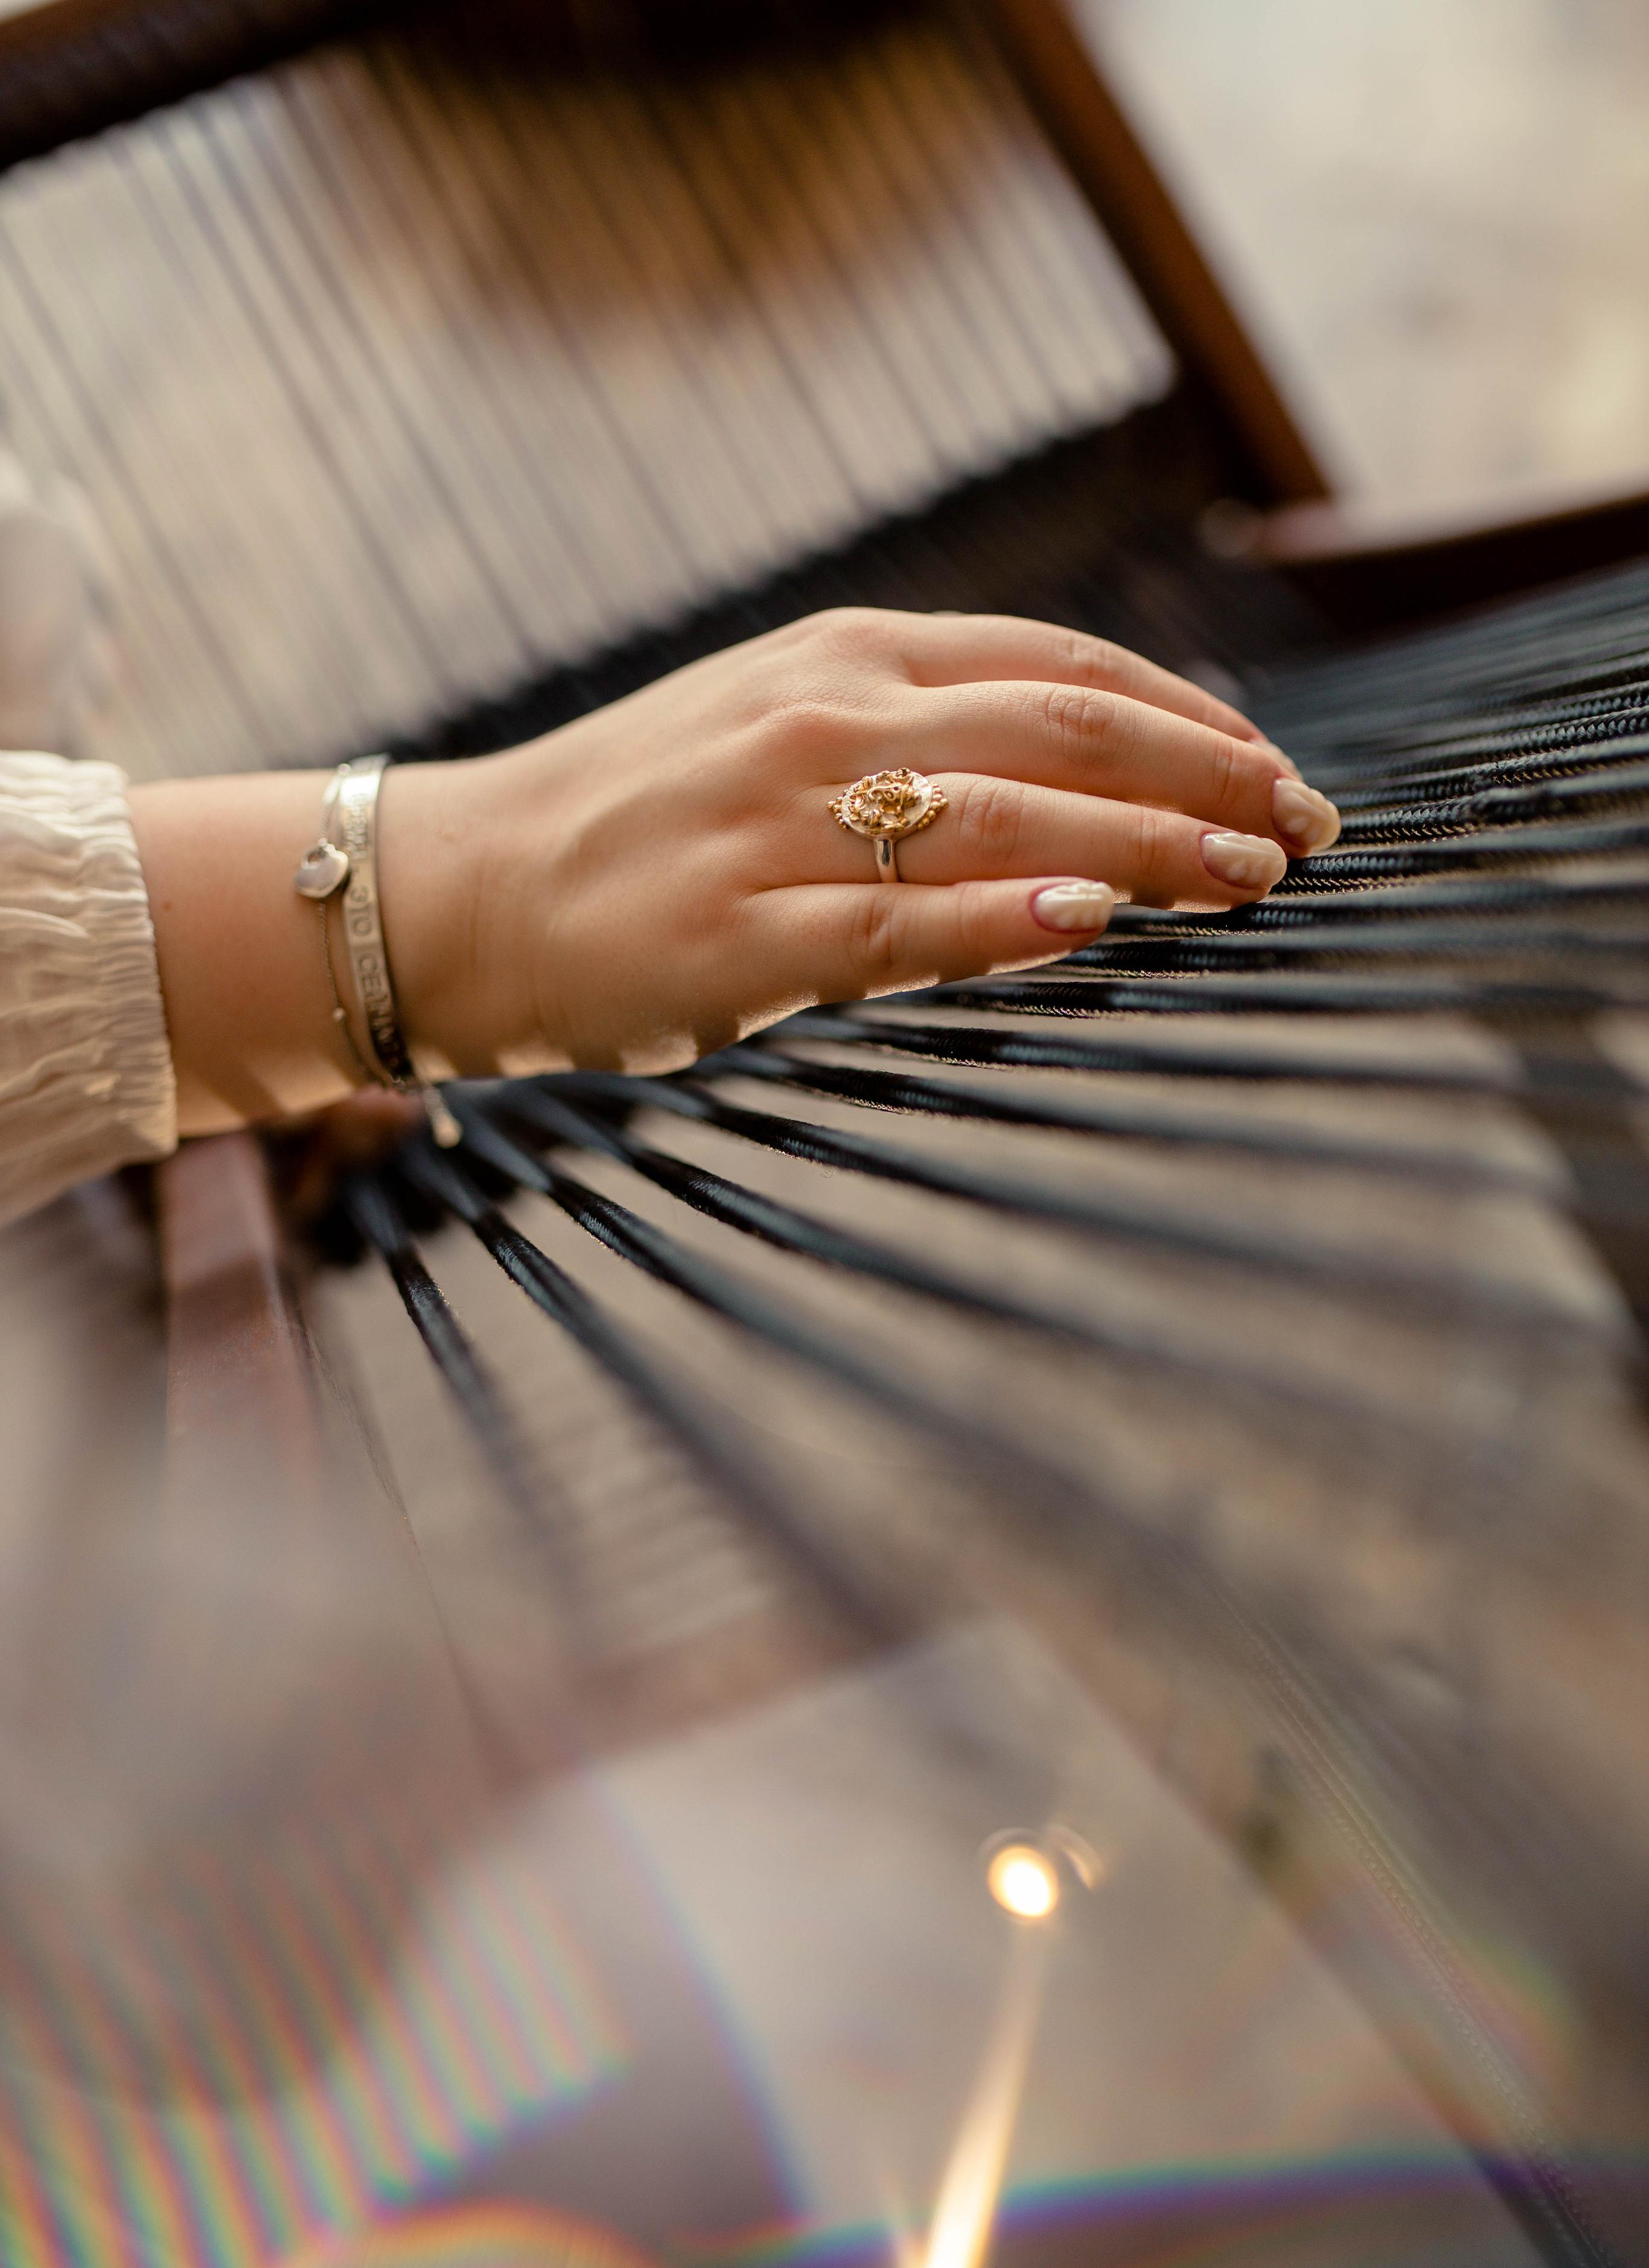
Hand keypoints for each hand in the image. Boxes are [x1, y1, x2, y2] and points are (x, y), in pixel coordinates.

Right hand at [390, 608, 1338, 1079]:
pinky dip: (1004, 923)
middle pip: (1064, 733)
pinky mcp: (734, 935)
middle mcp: (823, 718)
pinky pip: (896, 925)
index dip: (1190, 715)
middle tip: (1307, 829)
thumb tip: (1089, 785)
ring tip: (1252, 878)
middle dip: (1208, 779)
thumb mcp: (778, 727)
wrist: (460, 889)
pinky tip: (1095, 926)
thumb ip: (916, 734)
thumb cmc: (638, 817)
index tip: (1274, 768)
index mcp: (844, 655)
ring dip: (1149, 849)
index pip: (1061, 667)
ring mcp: (777, 825)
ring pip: (1004, 822)